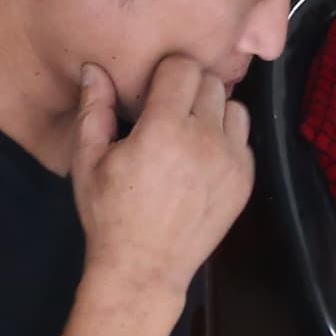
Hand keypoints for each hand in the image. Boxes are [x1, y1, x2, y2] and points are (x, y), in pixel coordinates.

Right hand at [72, 55, 253, 305]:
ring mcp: (231, 160)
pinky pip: (244, 138)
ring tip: (188, 131)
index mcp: (164, 130)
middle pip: (212, 82)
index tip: (153, 88)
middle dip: (190, 88)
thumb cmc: (109, 214)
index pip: (183, 68)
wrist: (145, 266)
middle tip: (169, 109)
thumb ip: (94, 110)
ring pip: (234, 106)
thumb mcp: (89, 161)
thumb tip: (94, 69)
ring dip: (213, 111)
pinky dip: (227, 139)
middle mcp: (205, 139)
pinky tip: (201, 157)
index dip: (167, 72)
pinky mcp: (246, 179)